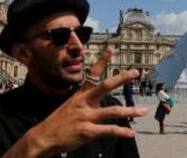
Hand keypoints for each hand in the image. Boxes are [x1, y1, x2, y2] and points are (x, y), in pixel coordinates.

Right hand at [4, 47, 146, 157]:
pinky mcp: (87, 131)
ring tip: (143, 111)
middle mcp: (84, 102)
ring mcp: (86, 116)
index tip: (111, 48)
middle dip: (122, 78)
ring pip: (113, 111)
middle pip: (106, 86)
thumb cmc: (58, 121)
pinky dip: (122, 132)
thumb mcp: (70, 105)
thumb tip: (99, 99)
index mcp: (80, 94)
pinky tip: (131, 133)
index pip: (93, 74)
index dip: (102, 60)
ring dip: (130, 111)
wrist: (43, 137)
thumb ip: (86, 101)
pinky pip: (109, 130)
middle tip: (136, 72)